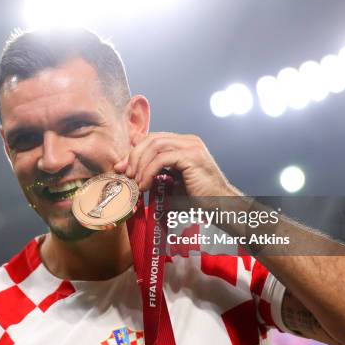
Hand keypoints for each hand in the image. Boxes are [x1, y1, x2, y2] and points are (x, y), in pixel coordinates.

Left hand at [113, 132, 238, 196]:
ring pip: (155, 146)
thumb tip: (132, 171)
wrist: (221, 205)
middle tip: (125, 174)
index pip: (153, 139)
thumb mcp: (173, 180)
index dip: (135, 152)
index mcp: (184, 143)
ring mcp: (191, 146)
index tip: (123, 168)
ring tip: (137, 182)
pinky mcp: (191, 156)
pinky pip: (162, 159)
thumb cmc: (198, 197)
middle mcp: (188, 140)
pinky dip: (149, 172)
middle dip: (133, 156)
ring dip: (140, 165)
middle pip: (151, 139)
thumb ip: (159, 171)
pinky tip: (146, 185)